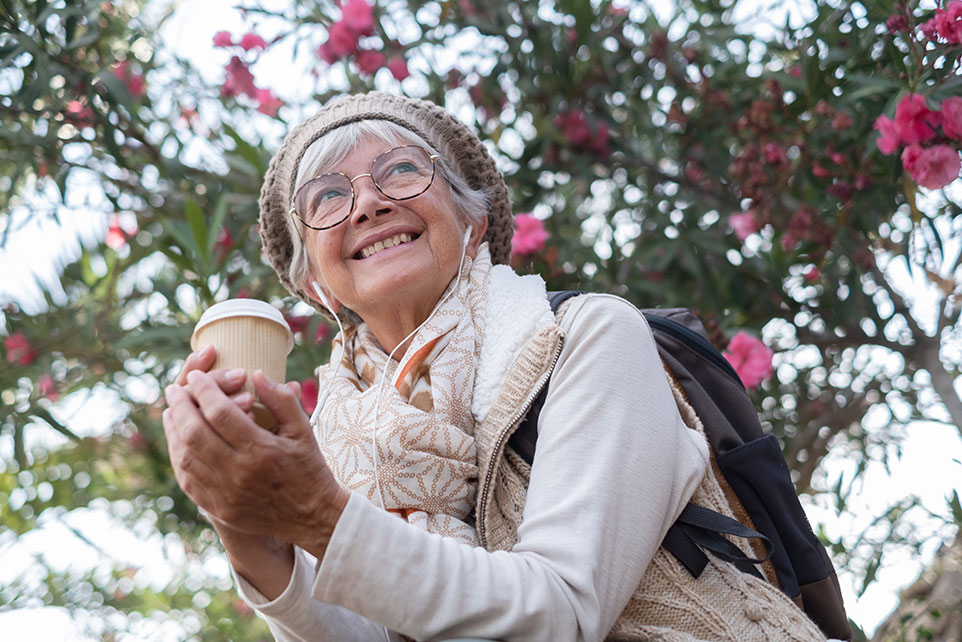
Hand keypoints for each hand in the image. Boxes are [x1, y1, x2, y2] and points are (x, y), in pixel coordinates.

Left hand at [163, 365, 348, 560]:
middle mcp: (239, 473)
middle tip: (175, 390)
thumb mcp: (303, 429)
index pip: (220, 412)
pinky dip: (178, 457)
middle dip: (181, 406)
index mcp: (262, 450)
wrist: (312, 516)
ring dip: (173, 431)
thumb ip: (281, 400)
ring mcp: (225, 494)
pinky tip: (178, 442)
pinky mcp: (218, 509)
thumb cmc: (309, 467)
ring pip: (185, 456)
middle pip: (195, 432)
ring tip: (171, 412)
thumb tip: (257, 374)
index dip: (204, 390)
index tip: (196, 375)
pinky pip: (187, 480)